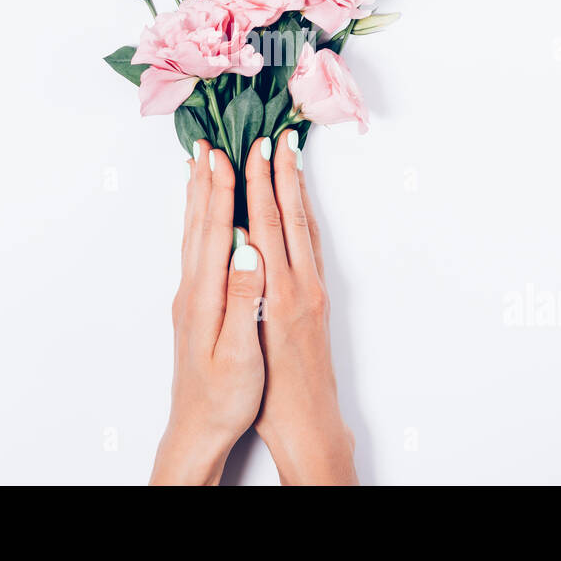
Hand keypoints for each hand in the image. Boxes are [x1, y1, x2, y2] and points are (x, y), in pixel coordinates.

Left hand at [150, 141, 265, 484]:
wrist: (196, 430)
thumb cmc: (223, 398)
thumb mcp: (239, 355)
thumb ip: (242, 301)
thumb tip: (248, 253)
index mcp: (204, 297)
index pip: (213, 232)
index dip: (220, 191)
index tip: (226, 154)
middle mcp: (192, 290)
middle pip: (198, 224)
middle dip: (206, 181)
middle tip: (209, 141)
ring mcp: (190, 296)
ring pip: (193, 234)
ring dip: (197, 195)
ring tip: (199, 165)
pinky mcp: (194, 304)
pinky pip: (195, 247)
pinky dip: (198, 220)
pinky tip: (202, 215)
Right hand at [245, 129, 357, 484]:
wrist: (309, 427)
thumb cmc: (271, 397)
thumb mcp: (253, 347)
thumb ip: (249, 295)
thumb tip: (243, 248)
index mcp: (279, 294)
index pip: (266, 225)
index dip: (259, 184)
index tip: (252, 148)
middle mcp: (301, 285)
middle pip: (289, 216)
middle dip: (279, 173)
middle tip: (273, 134)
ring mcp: (312, 291)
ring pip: (303, 227)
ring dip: (294, 188)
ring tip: (288, 156)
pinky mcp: (316, 300)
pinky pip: (309, 245)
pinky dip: (301, 216)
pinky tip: (296, 207)